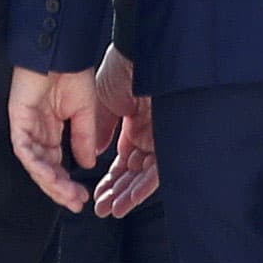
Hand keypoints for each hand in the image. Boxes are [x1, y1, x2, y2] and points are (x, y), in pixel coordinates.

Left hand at [9, 58, 115, 212]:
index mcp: (53, 130)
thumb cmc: (73, 72)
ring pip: (34, 164)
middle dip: (60, 188)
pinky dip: (35, 163)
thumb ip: (84, 138)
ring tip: (66, 193)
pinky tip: (49, 174)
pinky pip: (23, 148)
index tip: (82, 198)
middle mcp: (38, 132)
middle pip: (45, 169)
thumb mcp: (85, 111)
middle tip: (75, 202)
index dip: (68, 183)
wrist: (62, 50)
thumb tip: (87, 164)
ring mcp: (27, 127)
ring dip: (50, 181)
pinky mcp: (18, 119)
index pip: (57, 164)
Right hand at [89, 47, 158, 216]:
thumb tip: (90, 154)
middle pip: (133, 173)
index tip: (94, 192)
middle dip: (114, 192)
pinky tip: (125, 202)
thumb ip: (98, 129)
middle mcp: (151, 134)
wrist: (141, 52)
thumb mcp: (104, 103)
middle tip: (97, 207)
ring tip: (108, 210)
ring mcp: (162, 137)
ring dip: (125, 196)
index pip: (123, 160)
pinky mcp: (172, 141)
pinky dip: (141, 190)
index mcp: (136, 124)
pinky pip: (158, 174)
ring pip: (145, 178)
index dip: (108, 178)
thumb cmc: (125, 68)